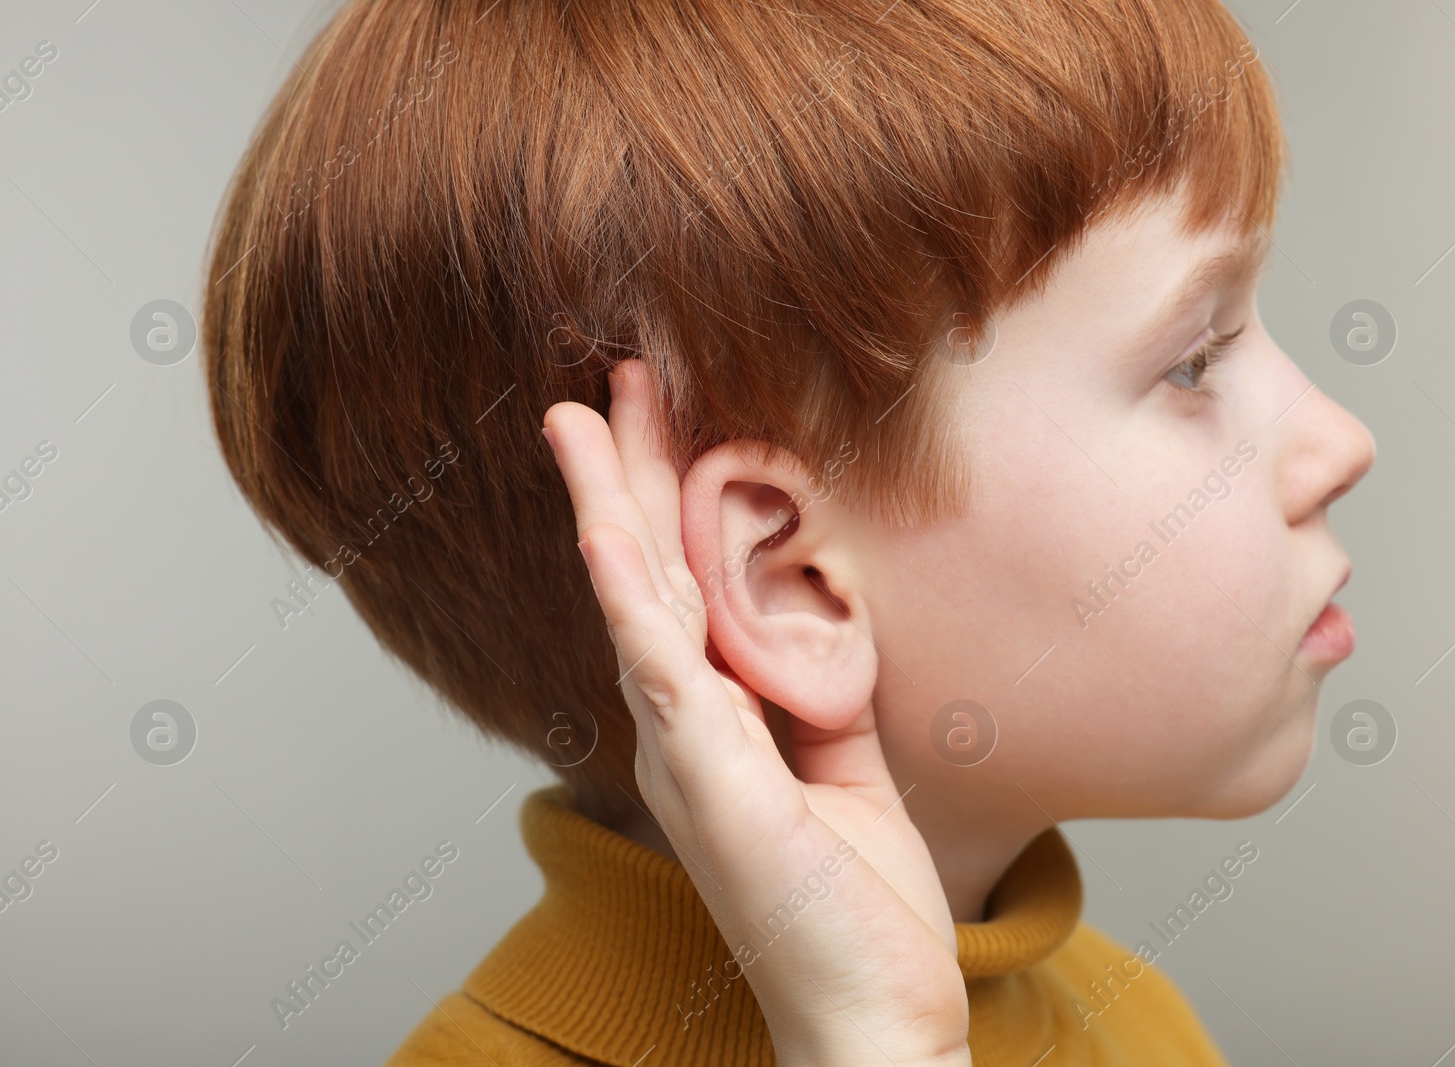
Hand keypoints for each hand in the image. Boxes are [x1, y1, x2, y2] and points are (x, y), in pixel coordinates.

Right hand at [541, 359, 970, 1066]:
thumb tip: (816, 613)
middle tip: (616, 372)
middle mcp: (681, 722)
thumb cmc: (854, 902)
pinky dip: (629, 591)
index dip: (669, 492)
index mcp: (714, 717)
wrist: (868, 1009)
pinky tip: (603, 530)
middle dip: (630, 467)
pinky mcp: (705, 776)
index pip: (685, 581)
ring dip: (610, 500)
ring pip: (636, 598)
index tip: (666, 410)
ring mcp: (683, 747)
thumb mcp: (844, 763)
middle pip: (649, 568)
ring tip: (585, 411)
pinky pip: (660, 665)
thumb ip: (819, 686)